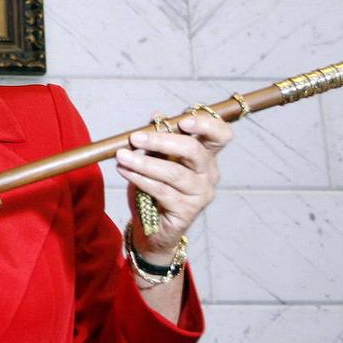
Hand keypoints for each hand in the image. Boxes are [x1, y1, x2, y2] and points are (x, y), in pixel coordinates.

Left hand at [115, 110, 232, 261]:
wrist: (153, 228)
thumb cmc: (156, 189)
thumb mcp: (157, 159)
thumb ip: (159, 139)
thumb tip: (157, 115)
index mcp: (206, 156)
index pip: (220, 135)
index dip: (206, 125)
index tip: (183, 121)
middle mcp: (209, 174)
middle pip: (194, 150)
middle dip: (162, 141)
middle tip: (135, 138)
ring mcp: (200, 193)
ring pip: (173, 172)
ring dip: (143, 162)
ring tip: (122, 157)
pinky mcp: (187, 211)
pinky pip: (161, 190)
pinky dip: (139, 178)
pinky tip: (125, 171)